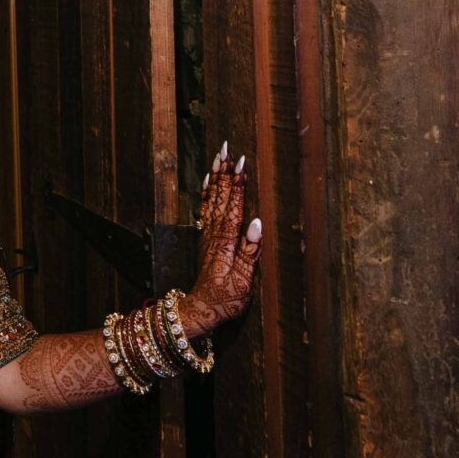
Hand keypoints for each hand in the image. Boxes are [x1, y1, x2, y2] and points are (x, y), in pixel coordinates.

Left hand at [179, 139, 263, 338]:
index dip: (237, 184)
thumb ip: (250, 250)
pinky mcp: (207, 239)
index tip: (241, 162)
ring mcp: (209, 235)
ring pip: (212, 200)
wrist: (202, 310)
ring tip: (219, 156)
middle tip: (227, 147)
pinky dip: (207, 193)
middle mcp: (215, 234)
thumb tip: (256, 222)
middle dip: (225, 172)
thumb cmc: (226, 299)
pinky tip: (209, 180)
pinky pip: (206, 209)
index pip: (233, 206)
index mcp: (227, 241)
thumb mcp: (243, 280)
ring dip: (216, 177)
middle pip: (220, 197)